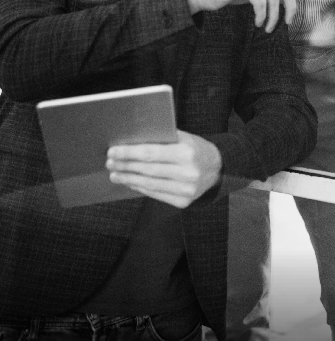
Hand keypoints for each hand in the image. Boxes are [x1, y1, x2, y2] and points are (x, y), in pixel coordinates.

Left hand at [107, 129, 221, 208]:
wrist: (217, 170)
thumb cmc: (196, 150)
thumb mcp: (183, 138)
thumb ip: (161, 139)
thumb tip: (131, 140)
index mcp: (187, 153)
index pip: (150, 153)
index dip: (129, 153)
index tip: (113, 151)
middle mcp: (187, 173)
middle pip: (147, 170)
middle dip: (125, 166)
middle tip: (110, 163)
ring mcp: (186, 190)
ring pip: (149, 184)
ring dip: (128, 179)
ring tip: (115, 174)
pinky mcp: (183, 202)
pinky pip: (156, 194)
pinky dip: (140, 188)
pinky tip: (130, 182)